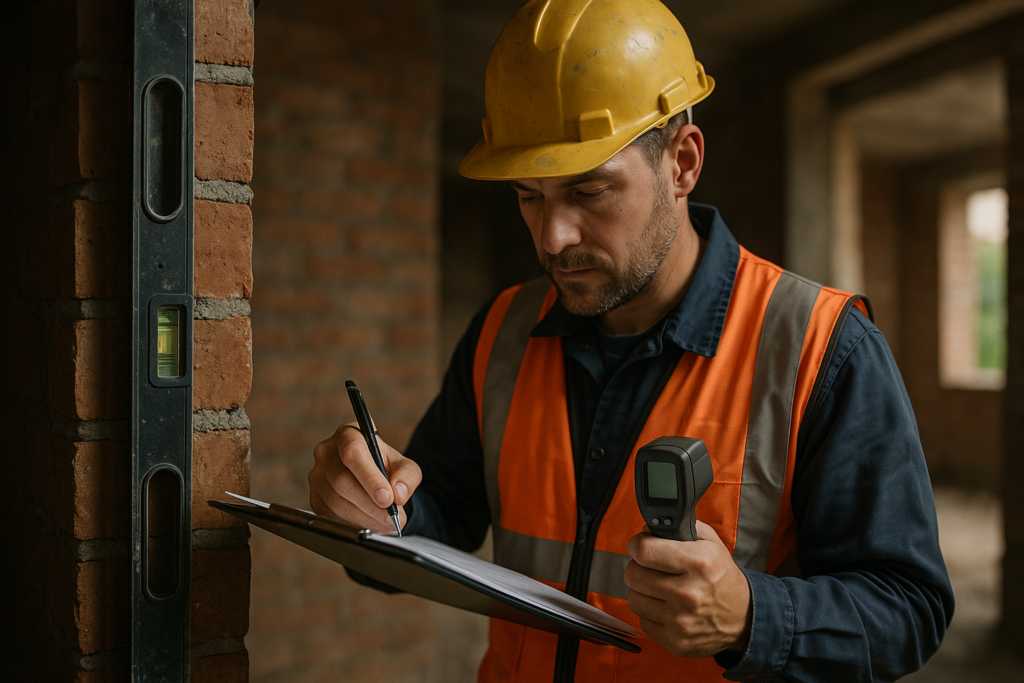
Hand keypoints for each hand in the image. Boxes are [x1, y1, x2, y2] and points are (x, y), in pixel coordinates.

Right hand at [308, 422, 421, 533]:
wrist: (372, 478)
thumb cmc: (386, 466)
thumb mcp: (404, 466)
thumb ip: (407, 476)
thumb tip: (398, 494)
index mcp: (348, 434)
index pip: (353, 453)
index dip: (370, 478)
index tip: (387, 498)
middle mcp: (326, 452)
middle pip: (342, 481)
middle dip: (370, 505)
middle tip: (391, 518)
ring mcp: (317, 476)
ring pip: (335, 501)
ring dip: (363, 517)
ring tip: (385, 523)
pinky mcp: (315, 498)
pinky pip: (330, 515)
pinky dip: (352, 524)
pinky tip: (370, 524)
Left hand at [624, 521, 751, 657]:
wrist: (743, 617)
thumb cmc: (721, 576)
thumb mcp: (709, 542)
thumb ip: (679, 527)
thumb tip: (646, 530)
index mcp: (697, 563)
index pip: (644, 551)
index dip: (636, 545)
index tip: (639, 546)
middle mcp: (688, 593)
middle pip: (633, 575)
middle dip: (638, 567)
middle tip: (651, 568)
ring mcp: (681, 620)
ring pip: (634, 598)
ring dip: (643, 591)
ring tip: (660, 588)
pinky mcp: (675, 641)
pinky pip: (642, 620)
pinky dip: (650, 613)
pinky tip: (666, 607)